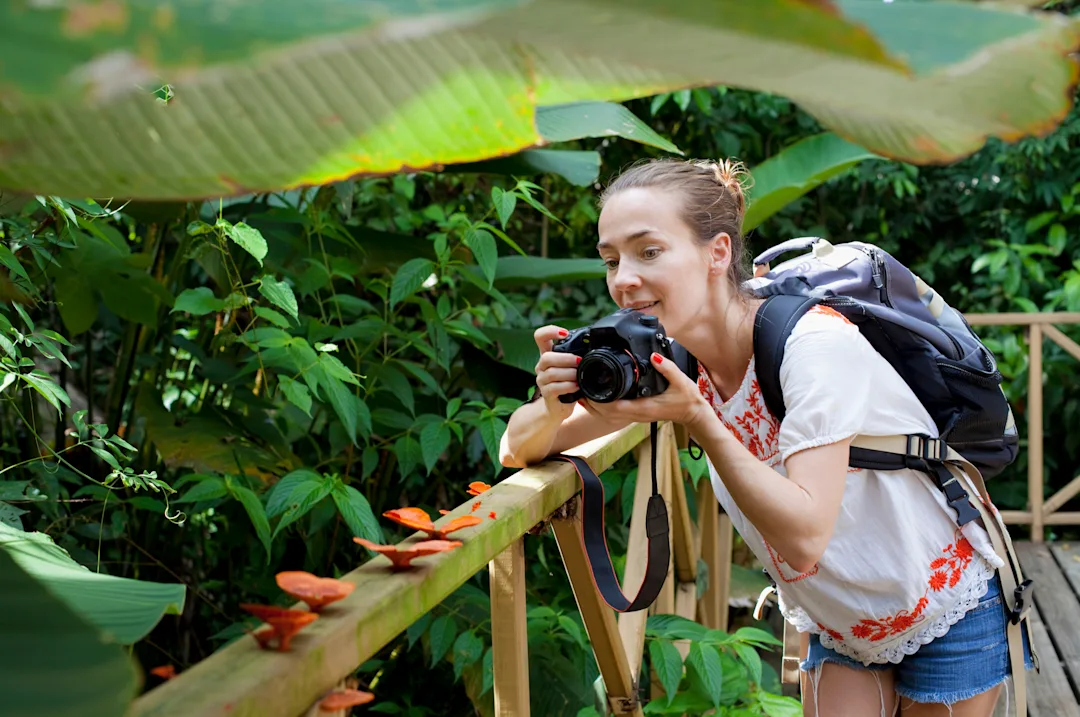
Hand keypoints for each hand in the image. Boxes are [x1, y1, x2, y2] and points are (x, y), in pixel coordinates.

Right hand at [532, 325, 579, 421]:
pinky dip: (568, 386)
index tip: (564, 333)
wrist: (558, 407)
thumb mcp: (571, 368)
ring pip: (552, 373)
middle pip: (546, 357)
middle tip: (579, 361)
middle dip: (566, 359)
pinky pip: (555, 388)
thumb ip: (577, 357)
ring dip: (569, 374)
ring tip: (579, 377)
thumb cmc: (567, 384)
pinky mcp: (546, 394)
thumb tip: (594, 347)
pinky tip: (576, 387)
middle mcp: (542, 366)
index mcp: (547, 355)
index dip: (550, 331)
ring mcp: (542, 380)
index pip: (540, 336)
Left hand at [577, 352, 711, 428]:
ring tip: (581, 393)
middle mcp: (637, 414)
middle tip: (578, 389)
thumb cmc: (687, 398)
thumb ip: (667, 368)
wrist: (693, 413)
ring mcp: (636, 415)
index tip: (588, 390)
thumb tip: (654, 356)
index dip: (599, 401)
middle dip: (591, 404)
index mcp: (644, 407)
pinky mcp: (636, 413)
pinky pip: (615, 414)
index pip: (616, 408)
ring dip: (594, 407)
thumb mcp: (680, 381)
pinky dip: (603, 407)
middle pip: (606, 414)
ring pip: (608, 416)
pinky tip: (596, 398)